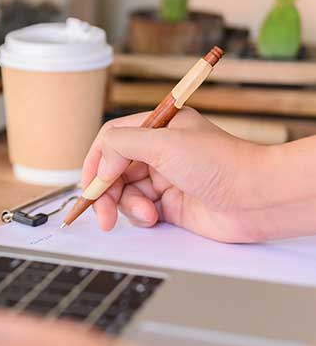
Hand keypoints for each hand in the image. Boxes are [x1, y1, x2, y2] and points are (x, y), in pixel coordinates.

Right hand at [82, 108, 282, 242]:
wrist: (257, 198)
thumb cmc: (220, 163)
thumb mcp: (163, 143)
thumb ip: (121, 145)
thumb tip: (100, 163)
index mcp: (157, 128)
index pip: (112, 140)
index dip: (96, 162)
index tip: (89, 184)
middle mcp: (158, 151)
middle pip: (113, 170)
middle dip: (105, 192)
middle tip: (102, 213)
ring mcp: (163, 179)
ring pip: (124, 193)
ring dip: (127, 206)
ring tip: (146, 214)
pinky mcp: (169, 205)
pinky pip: (139, 210)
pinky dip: (140, 216)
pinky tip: (154, 218)